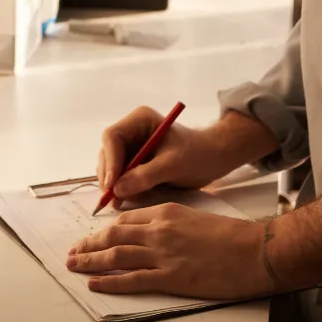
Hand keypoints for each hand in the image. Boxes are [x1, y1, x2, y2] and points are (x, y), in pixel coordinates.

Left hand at [66, 203, 272, 299]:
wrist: (254, 250)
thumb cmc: (231, 235)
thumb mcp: (195, 217)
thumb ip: (170, 222)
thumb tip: (150, 231)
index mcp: (166, 212)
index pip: (124, 219)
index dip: (103, 229)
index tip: (91, 236)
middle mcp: (159, 230)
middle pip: (113, 236)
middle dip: (89, 244)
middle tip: (73, 251)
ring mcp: (163, 254)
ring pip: (116, 256)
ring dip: (91, 261)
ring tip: (75, 265)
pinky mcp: (171, 278)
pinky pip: (132, 280)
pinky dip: (110, 282)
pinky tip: (95, 283)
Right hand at [95, 106, 229, 204]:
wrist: (214, 159)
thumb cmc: (198, 155)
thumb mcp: (173, 165)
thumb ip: (145, 176)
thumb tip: (117, 189)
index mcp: (139, 120)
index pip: (112, 137)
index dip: (110, 160)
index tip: (112, 184)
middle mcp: (132, 131)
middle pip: (107, 152)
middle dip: (110, 176)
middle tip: (113, 199)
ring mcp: (132, 146)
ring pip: (112, 166)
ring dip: (115, 184)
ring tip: (123, 201)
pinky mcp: (135, 162)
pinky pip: (121, 176)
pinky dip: (124, 188)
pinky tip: (132, 197)